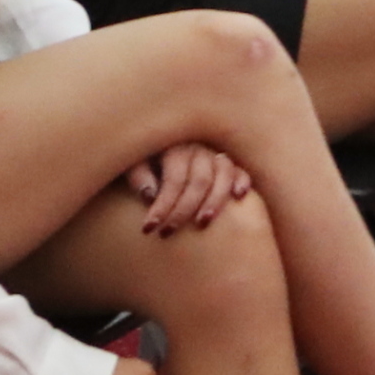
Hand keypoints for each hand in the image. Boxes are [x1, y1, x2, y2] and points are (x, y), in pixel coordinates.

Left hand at [128, 143, 251, 232]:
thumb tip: (149, 195)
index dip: (162, 206)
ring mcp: (215, 152)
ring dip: (215, 200)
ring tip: (202, 223)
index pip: (174, 179)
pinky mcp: (228, 160)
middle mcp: (199, 147)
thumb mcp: (132, 161)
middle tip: (167, 233)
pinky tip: (239, 196)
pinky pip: (241, 169)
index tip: (148, 229)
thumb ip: (138, 175)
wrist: (151, 141)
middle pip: (200, 180)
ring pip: (224, 174)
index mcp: (175, 146)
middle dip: (184, 209)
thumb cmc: (142, 156)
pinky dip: (242, 180)